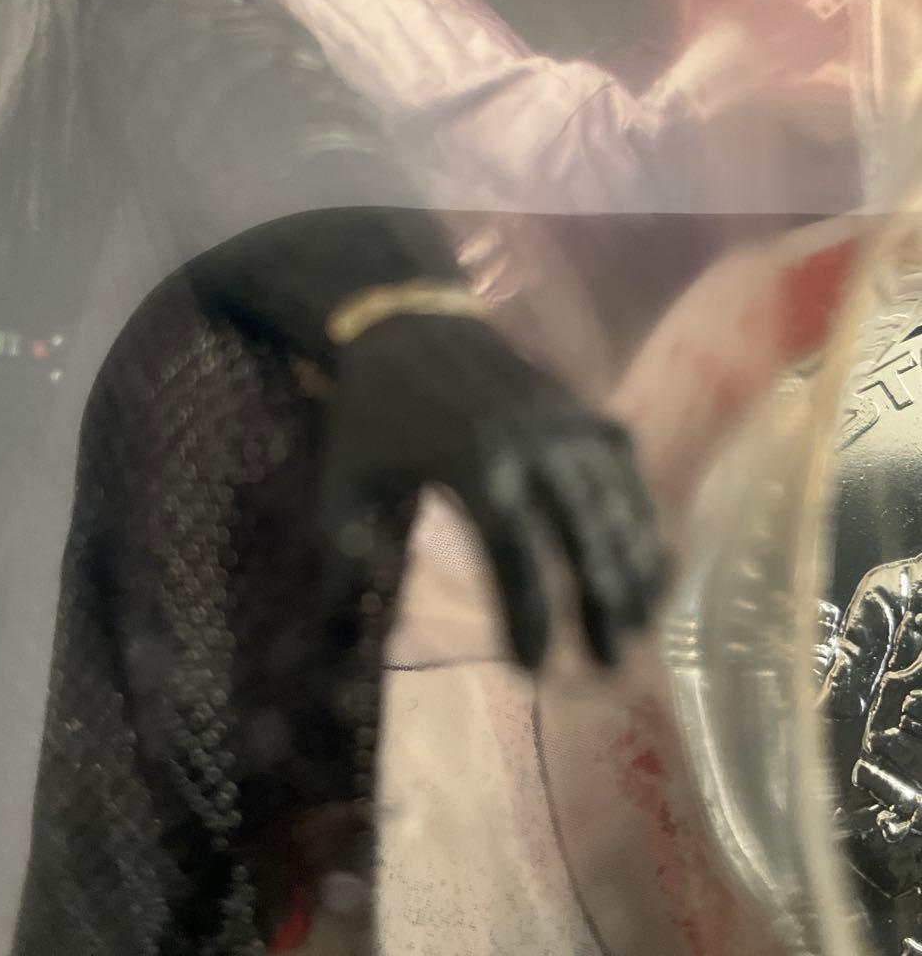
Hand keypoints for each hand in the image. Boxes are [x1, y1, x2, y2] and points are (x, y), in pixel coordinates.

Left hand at [315, 315, 667, 669]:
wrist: (411, 320)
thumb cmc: (374, 407)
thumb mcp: (342, 475)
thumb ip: (341, 546)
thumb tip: (339, 618)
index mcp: (475, 466)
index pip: (516, 557)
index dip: (530, 617)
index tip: (534, 670)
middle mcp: (536, 447)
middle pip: (582, 538)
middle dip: (600, 606)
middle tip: (609, 664)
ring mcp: (568, 425)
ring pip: (616, 506)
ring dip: (632, 568)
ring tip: (640, 624)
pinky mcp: (583, 410)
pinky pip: (626, 472)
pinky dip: (642, 516)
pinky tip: (651, 557)